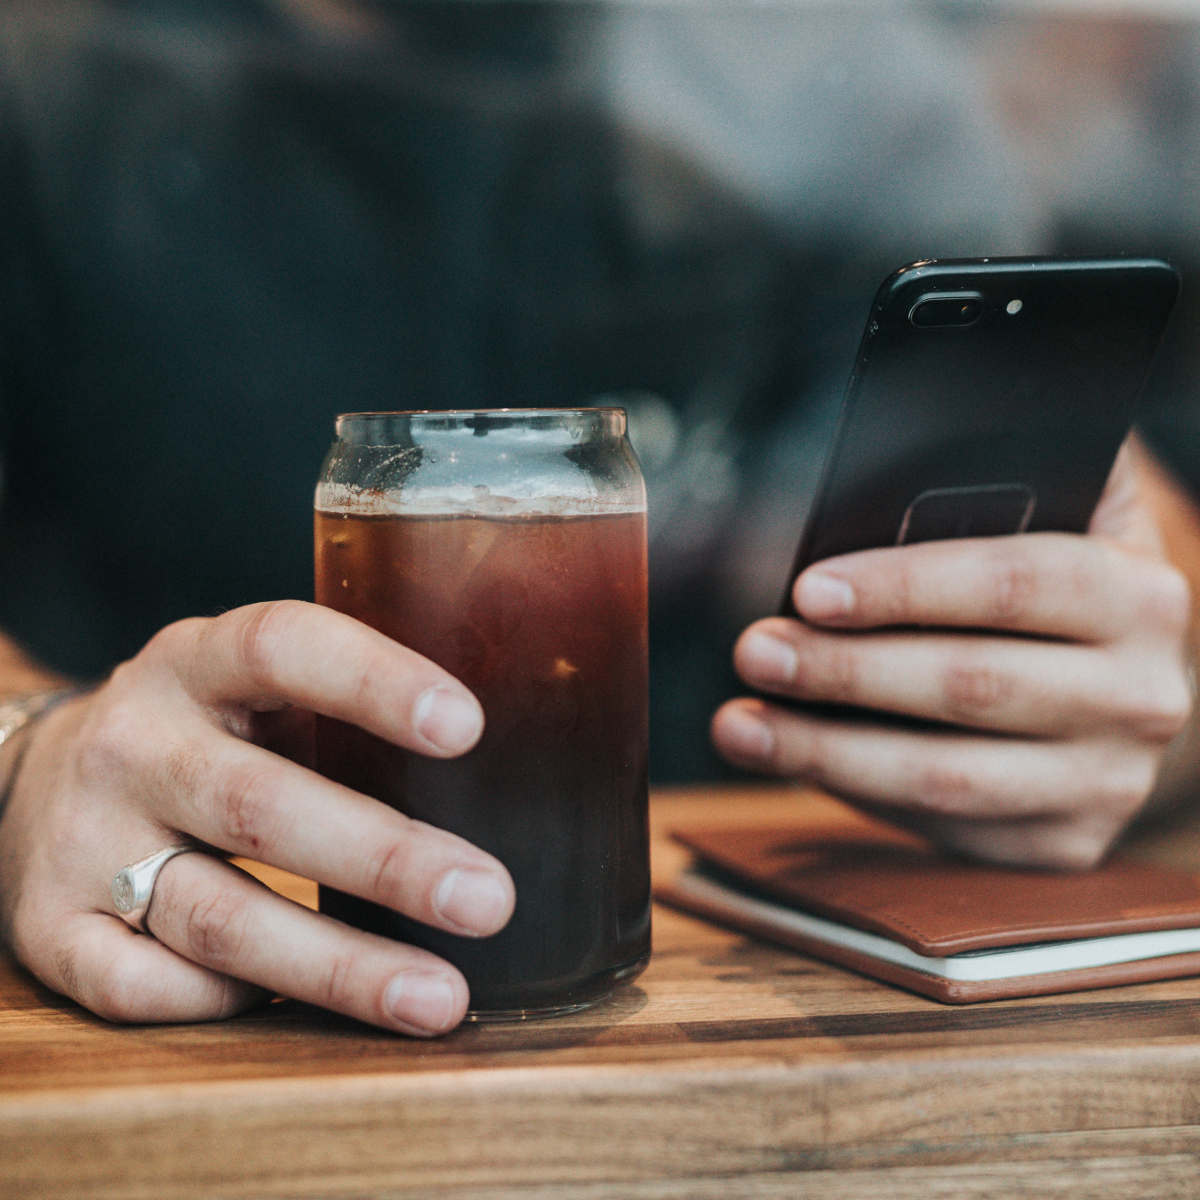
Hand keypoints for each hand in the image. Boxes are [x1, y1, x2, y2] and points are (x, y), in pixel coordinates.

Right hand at [0, 601, 513, 1033]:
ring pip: (217, 916)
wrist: (39, 781)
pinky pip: (148, 987)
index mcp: (196, 664)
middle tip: (488, 898)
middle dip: (384, 859)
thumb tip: (504, 766)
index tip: (466, 727)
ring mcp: (82, 840)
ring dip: (337, 964)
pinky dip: (228, 1004)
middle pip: (261, 807)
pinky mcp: (47, 930)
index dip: (373, 682)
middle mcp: (134, 744)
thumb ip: (341, 711)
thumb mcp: (253, 689)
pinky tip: (295, 1008)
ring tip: (439, 995)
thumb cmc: (203, 734)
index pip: (281, 647)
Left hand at [711, 441, 1193, 867]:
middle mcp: (1139, 696)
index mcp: (1136, 595)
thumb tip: (883, 467)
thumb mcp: (1053, 512)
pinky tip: (793, 760)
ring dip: (825, 750)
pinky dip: (854, 792)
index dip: (903, 588)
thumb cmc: (1047, 582)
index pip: (1011, 585)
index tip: (808, 591)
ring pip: (946, 778)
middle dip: (843, 672)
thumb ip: (997, 479)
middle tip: (754, 651)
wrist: (1118, 678)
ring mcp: (1107, 782)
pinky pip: (943, 827)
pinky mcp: (1064, 843)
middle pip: (969, 686)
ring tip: (739, 724)